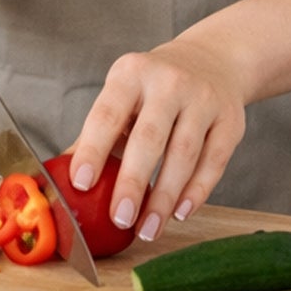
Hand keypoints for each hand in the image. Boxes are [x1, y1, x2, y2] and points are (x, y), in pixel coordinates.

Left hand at [66, 37, 247, 243]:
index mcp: (131, 73)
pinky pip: (213, 162)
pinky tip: (180, 212)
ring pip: (184, 154)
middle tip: (120, 218)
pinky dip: (197, 192)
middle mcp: (168, 81)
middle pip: (149, 137)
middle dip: (133, 182)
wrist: (212, 61)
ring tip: (147, 229)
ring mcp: (203, 98)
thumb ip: (96, 135)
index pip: (108, 114)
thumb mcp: (122, 96)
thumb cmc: (154, 89)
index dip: (93, 149)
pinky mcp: (230, 119)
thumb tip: (61, 181)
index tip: (81, 183)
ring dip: (164, 198)